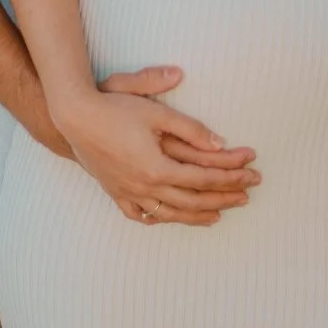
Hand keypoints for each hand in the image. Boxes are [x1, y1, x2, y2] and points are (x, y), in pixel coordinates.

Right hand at [59, 89, 260, 227]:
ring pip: (170, 213)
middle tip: (248, 195)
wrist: (74, 118)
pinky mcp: (116, 193)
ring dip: (198, 215)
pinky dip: (161, 218)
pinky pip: (142, 215)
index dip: (232, 176)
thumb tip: (220, 141)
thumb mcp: (155, 111)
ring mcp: (129, 193)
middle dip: (224, 197)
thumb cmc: (115, 108)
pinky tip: (171, 217)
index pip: (204, 177)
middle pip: (193, 200)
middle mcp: (145, 187)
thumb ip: (189, 127)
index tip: (252, 174)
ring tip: (219, 215)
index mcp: (158, 167)